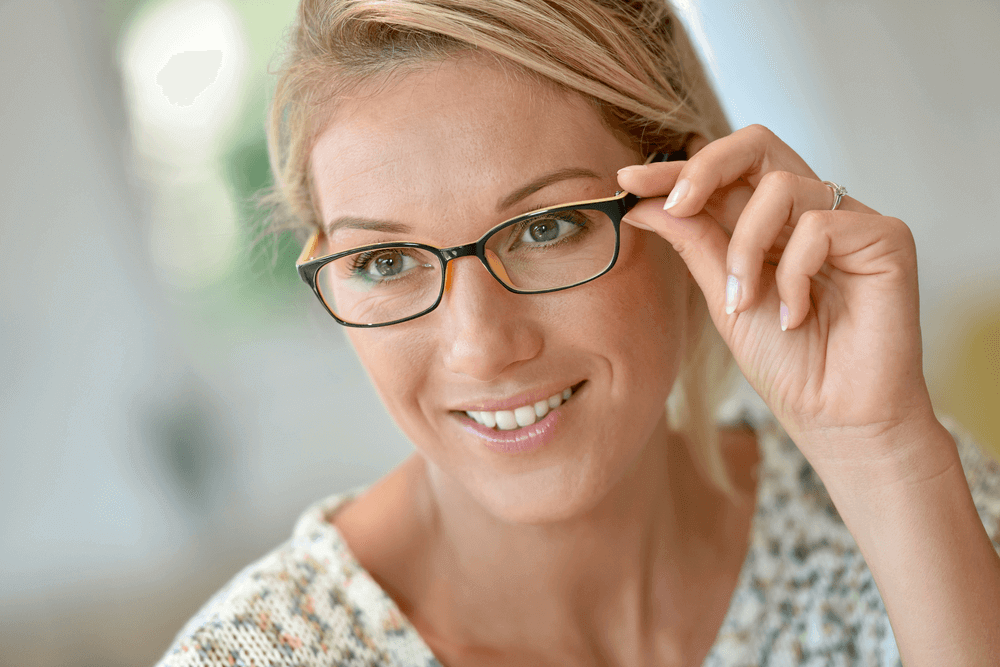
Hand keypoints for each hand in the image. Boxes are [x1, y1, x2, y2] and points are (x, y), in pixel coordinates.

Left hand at [618, 125, 950, 491]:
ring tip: (745, 302)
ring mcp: (850, 220)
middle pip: (758, 144)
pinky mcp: (887, 237)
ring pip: (781, 187)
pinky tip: (797, 316)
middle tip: (675, 204)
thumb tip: (642, 202)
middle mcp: (811, 211)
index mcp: (772, 223)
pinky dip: (793, 274)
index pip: (725, 173)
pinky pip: (820, 226)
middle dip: (705, 168)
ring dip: (746, 250)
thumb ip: (693, 243)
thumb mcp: (723, 296)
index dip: (676, 170)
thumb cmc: (786, 363)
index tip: (626, 183)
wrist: (834, 418)